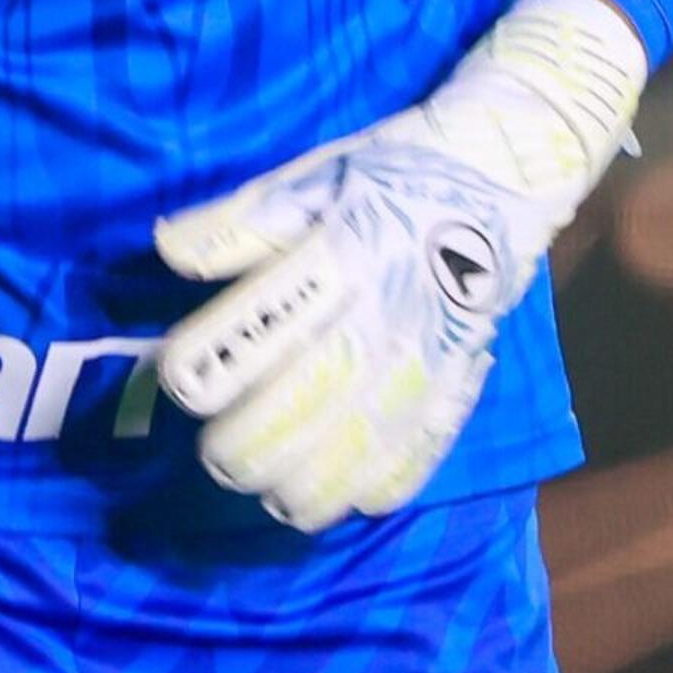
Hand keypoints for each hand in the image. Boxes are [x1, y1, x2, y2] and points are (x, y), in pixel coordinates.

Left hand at [154, 0, 642, 530]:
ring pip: (369, 434)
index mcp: (348, 247)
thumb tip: (167, 248)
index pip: (272, 315)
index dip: (218, 358)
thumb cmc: (393, 171)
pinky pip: (428, 441)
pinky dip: (384, 482)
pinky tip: (346, 501)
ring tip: (270, 496)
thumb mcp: (316, 174)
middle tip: (216, 458)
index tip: (178, 383)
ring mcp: (434, 347)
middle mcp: (390, 305)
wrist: (506, 172)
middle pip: (316, 390)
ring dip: (313, 479)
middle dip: (256, 439)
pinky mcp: (466, 372)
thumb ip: (243, 219)